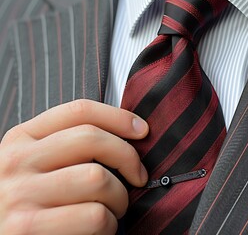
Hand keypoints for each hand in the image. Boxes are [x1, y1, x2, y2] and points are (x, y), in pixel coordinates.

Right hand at [0, 99, 148, 234]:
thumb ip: (69, 147)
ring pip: (97, 178)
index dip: (118, 117)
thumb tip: (128, 133)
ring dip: (120, 198)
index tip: (142, 130)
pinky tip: (101, 229)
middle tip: (137, 177)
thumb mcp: (40, 165)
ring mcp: (20, 194)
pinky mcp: (27, 228)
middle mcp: (17, 161)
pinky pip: (94, 215)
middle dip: (128, 157)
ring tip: (115, 208)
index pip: (79, 111)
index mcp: (22, 138)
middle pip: (92, 139)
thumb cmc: (35, 202)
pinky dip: (109, 224)